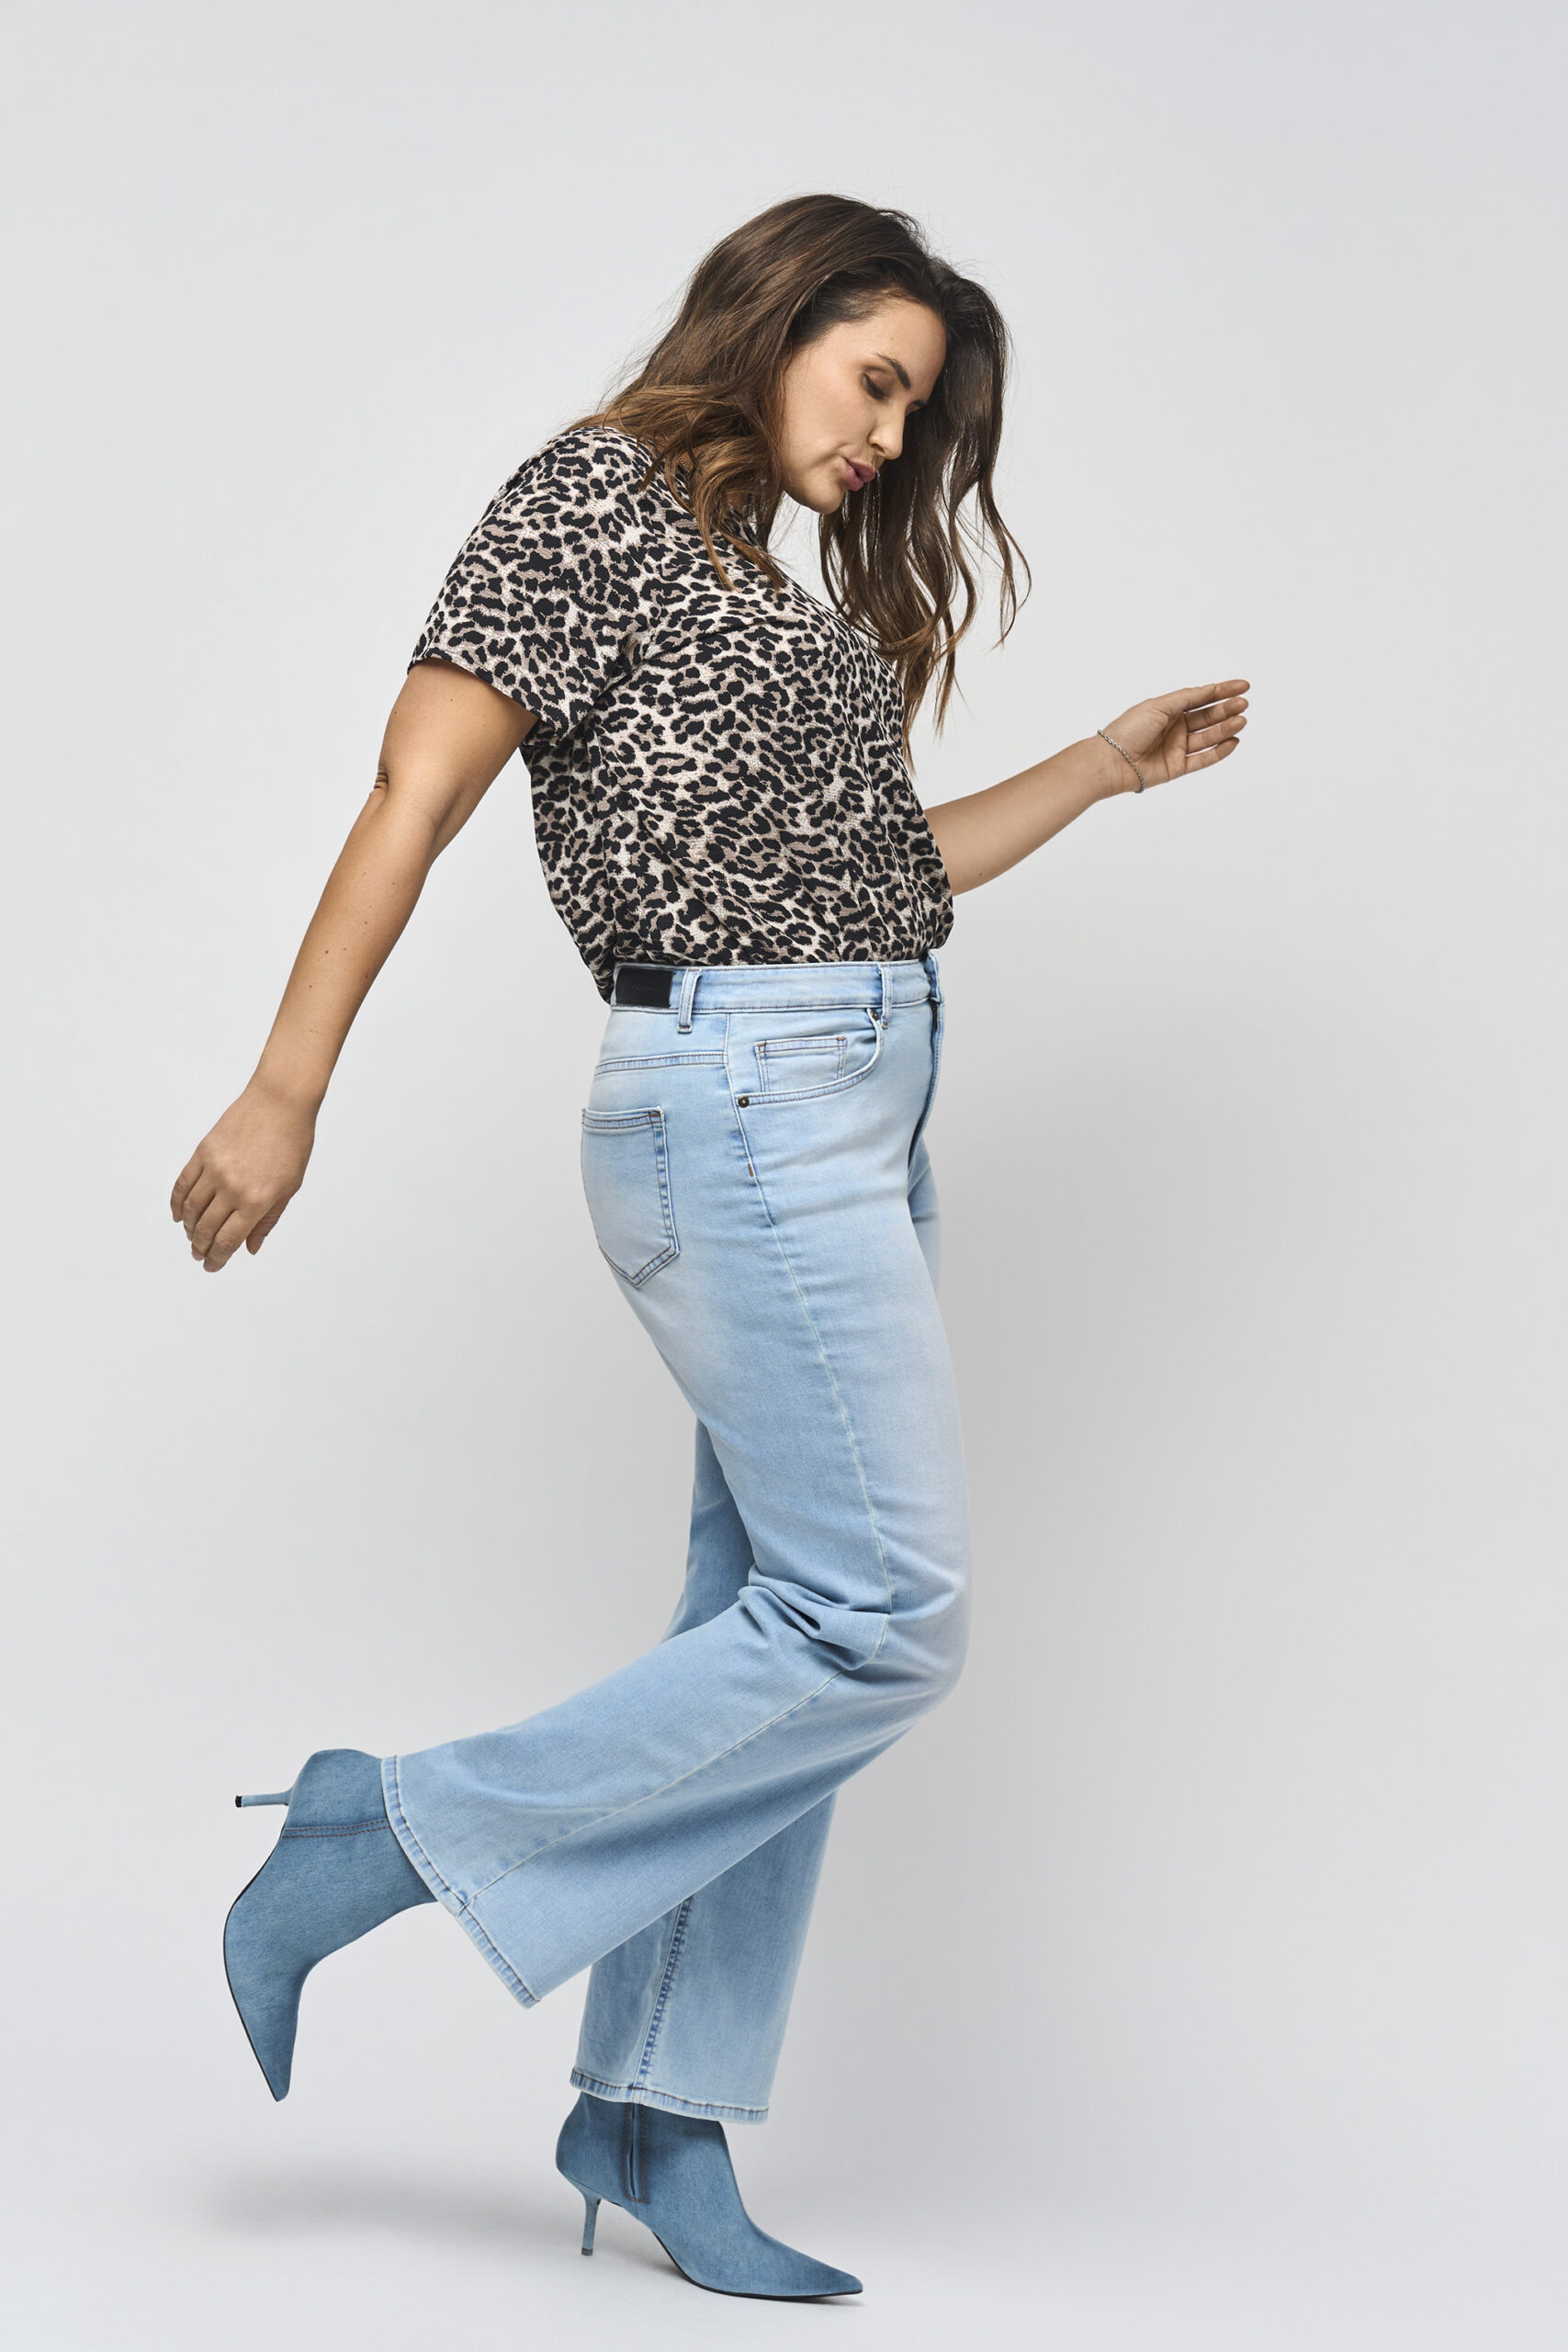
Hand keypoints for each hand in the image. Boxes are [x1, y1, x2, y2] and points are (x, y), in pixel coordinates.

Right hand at [170, 1081, 316, 1271]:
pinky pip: (183, 1184)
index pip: (228, 1240)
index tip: (212, 1265)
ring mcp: (214, 1169)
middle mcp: (232, 1188)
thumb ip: (268, 1220)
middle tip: (200, 1255)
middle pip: (206, 1229)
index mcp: (257, 1200)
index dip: (217, 1258)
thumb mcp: (289, 1187)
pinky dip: (178, 1203)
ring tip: (192, 1237)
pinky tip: (180, 1215)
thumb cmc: (292, 1143)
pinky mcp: (203, 1152)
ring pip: (191, 1209)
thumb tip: (250, 1248)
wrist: (280, 1102)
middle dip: (201, 1247)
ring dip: (189, 1228)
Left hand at [1099, 679, 1249, 792]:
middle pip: (1207, 716)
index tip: (1243, 686)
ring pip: (1208, 737)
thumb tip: (1209, 689)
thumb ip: (1186, 698)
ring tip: (1241, 721)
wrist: (1112, 761)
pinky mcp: (1178, 767)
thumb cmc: (1128, 730)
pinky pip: (1203, 758)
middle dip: (1226, 709)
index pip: (1201, 698)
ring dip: (1226, 728)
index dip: (1222, 691)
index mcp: (1168, 709)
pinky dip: (1219, 751)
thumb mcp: (1159, 705)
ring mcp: (1177, 748)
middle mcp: (1174, 727)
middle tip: (1243, 704)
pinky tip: (1233, 741)